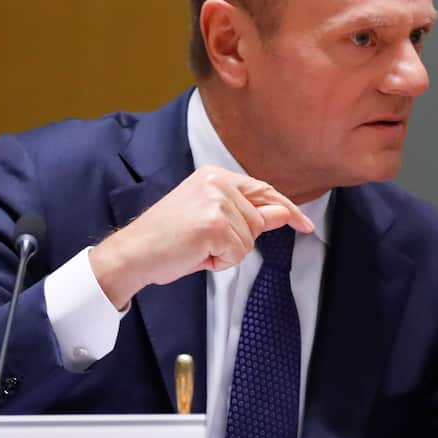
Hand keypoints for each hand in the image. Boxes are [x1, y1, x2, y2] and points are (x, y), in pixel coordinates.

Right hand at [89, 165, 313, 308]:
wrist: (132, 254)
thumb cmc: (166, 240)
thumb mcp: (211, 220)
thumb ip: (248, 214)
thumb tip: (283, 214)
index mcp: (215, 176)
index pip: (263, 191)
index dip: (286, 209)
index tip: (305, 224)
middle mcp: (218, 183)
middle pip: (258, 221)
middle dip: (237, 241)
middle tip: (201, 242)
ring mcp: (217, 202)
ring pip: (249, 240)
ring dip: (226, 253)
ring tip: (196, 247)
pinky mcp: (215, 224)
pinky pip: (238, 253)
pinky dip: (219, 262)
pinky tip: (196, 254)